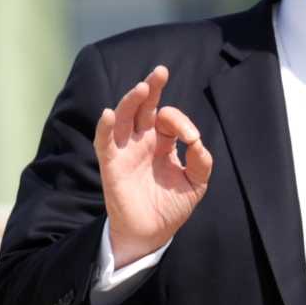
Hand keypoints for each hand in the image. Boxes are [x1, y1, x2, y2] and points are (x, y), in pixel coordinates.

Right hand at [93, 65, 213, 266]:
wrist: (153, 232)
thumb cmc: (172, 206)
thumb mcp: (196, 183)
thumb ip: (201, 162)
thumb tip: (196, 141)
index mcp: (162, 143)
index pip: (167, 119)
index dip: (180, 121)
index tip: (190, 137)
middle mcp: (142, 142)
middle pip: (143, 108)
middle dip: (151, 89)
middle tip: (160, 72)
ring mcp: (125, 151)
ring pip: (124, 118)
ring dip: (131, 102)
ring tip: (141, 88)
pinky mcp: (112, 165)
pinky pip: (104, 142)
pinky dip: (105, 127)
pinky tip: (110, 113)